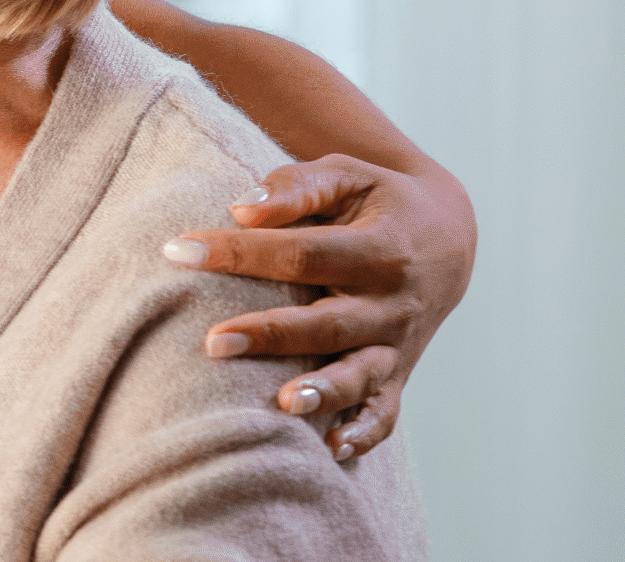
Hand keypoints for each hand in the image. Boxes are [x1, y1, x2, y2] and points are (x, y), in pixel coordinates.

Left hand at [163, 153, 475, 459]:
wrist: (447, 236)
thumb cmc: (376, 200)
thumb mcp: (347, 174)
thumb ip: (297, 187)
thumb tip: (242, 210)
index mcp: (380, 249)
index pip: (301, 253)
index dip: (238, 252)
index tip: (177, 250)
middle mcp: (393, 302)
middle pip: (328, 323)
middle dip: (270, 334)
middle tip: (212, 342)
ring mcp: (398, 344)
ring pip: (362, 375)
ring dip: (324, 392)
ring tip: (284, 404)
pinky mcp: (399, 373)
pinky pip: (387, 412)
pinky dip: (364, 433)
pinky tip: (331, 449)